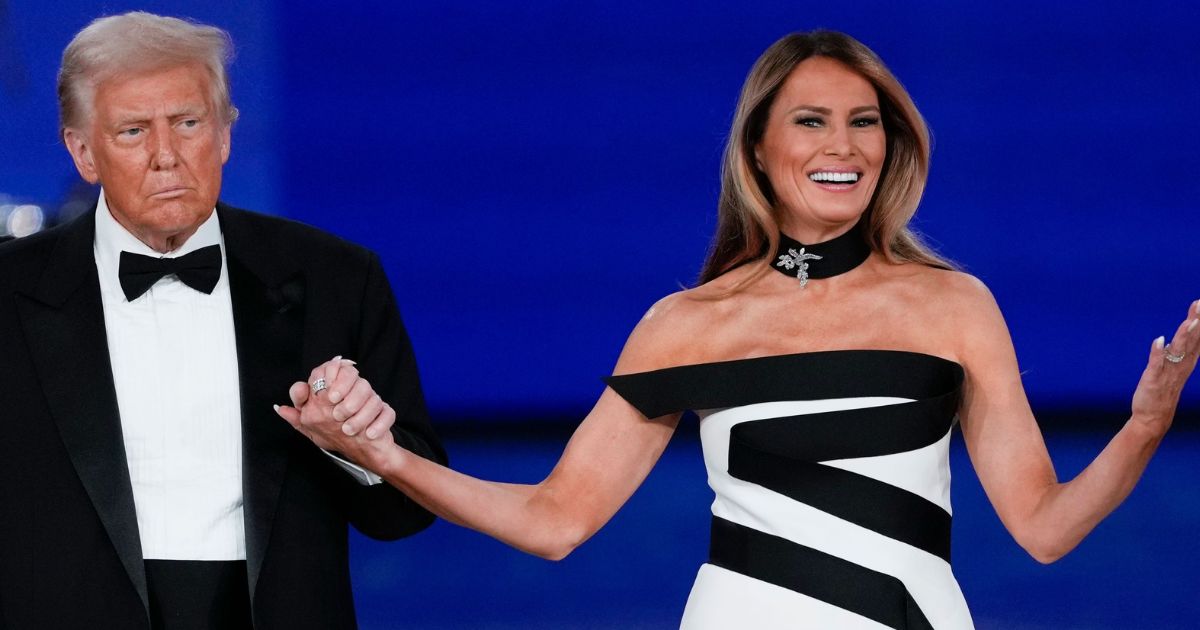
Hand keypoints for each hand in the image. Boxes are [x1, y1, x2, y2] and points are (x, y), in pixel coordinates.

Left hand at [275, 357, 399, 471]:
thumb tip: (279, 408)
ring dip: (361, 415)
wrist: (361, 452)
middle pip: (357, 380)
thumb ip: (296, 416)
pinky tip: (368, 434)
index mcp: (336, 389)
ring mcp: (372, 402)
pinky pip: (386, 413)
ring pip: (373, 396)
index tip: (328, 397)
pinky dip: (378, 425)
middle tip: (337, 415)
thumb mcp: (312, 427)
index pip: (333, 369)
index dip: (331, 377)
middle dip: (347, 399)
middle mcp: (355, 391)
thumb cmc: (334, 435)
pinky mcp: (386, 413)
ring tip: (349, 429)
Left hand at [1130, 300, 1198, 435]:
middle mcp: (1180, 366)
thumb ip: (1174, 355)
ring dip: (1184, 335)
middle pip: (1191, 340)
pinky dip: (1158, 352)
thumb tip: (1172, 340)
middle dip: (1196, 322)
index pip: (1196, 338)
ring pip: (1178, 350)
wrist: (1153, 418)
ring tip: (1190, 320)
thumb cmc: (1162, 393)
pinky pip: (1157, 363)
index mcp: (1185, 362)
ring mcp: (1167, 372)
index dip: (1199, 321)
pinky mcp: (1153, 379)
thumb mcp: (1173, 371)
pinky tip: (1159, 340)